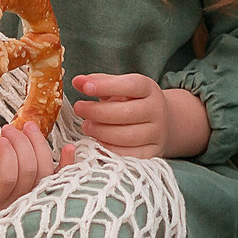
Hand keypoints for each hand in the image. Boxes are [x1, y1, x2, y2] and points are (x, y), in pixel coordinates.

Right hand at [0, 126, 76, 217]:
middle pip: (31, 174)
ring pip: (46, 175)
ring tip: (26, 128)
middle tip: (9, 128)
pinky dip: (66, 165)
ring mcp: (26, 205)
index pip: (8, 179)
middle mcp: (10, 209)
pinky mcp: (39, 197)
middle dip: (23, 144)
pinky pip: (59, 182)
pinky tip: (69, 148)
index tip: (0, 136)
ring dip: (39, 146)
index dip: (9, 154)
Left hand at [71, 73, 211, 158]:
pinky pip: (129, 155)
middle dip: (97, 112)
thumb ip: (99, 83)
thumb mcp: (120, 87)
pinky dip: (110, 150)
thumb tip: (77, 81)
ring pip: (127, 136)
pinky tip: (97, 143)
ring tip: (86, 126)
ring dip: (101, 132)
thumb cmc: (132, 102)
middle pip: (127, 113)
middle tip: (79, 108)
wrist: (160, 122)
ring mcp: (156, 133)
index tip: (85, 87)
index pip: (130, 85)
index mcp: (149, 89)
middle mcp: (157, 110)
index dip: (106, 86)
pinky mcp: (153, 152)